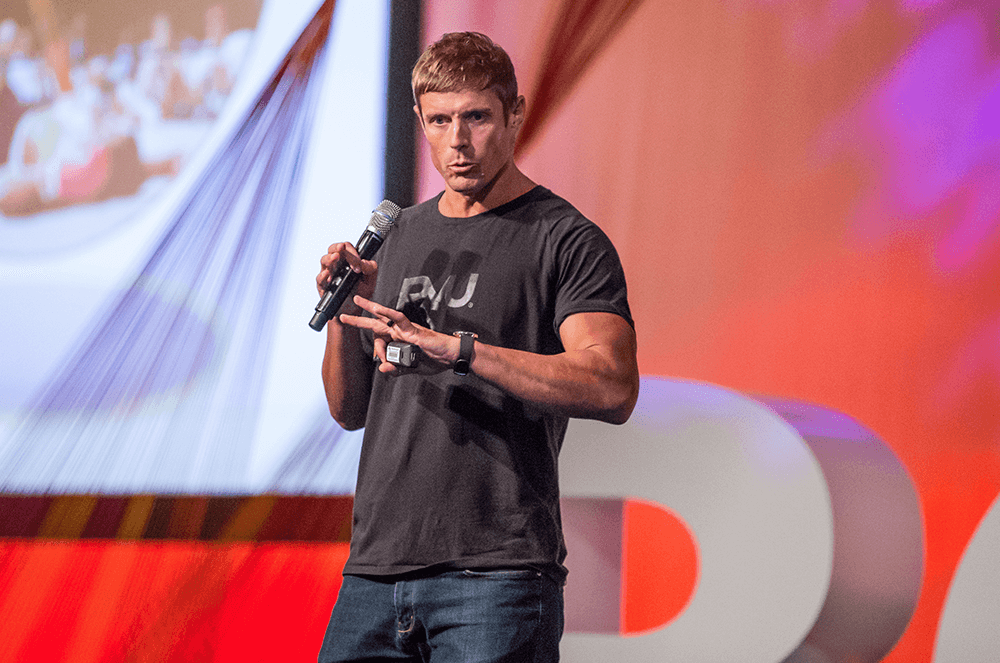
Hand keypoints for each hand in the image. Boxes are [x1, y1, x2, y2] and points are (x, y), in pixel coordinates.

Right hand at [316, 242, 378, 309]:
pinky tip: (328, 274)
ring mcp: (328, 275)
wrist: (353, 310)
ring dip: (330, 258)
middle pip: (332, 249)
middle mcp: (336, 265)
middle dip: (337, 247)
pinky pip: (319, 278)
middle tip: (342, 248)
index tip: (359, 262)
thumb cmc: (359, 294)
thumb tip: (364, 262)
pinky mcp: (323, 286)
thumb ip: (370, 269)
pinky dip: (323, 275)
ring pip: (324, 261)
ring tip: (336, 257)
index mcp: (347, 261)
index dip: (352, 252)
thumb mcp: (369, 281)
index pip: (347, 248)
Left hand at [339, 295, 461, 374]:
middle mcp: (400, 332)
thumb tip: (382, 369)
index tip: (378, 359)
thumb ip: (397, 368)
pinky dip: (388, 313)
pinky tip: (377, 308)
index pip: (379, 339)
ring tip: (357, 301)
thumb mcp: (411, 367)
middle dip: (359, 319)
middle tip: (343, 315)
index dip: (375, 349)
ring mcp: (405, 330)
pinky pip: (399, 319)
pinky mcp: (413, 330)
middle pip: (375, 323)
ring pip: (384, 317)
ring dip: (370, 308)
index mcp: (398, 341)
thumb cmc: (434, 359)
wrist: (450, 356)